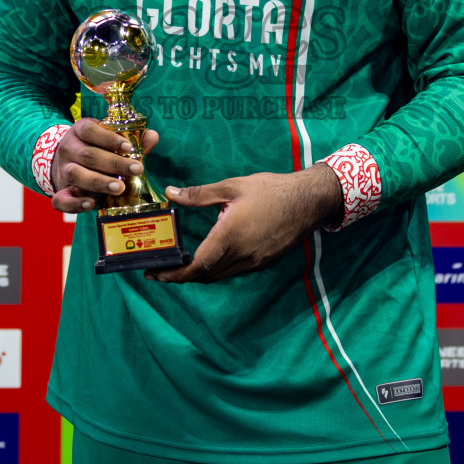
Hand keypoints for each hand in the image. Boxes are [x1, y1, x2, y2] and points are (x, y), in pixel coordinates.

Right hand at [49, 117, 158, 214]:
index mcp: (80, 130)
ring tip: (119, 187)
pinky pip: (61, 199)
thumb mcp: (107, 137)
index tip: (129, 147)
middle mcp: (69, 149)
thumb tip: (152, 136)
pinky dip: (75, 204)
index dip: (109, 138)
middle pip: (88, 155)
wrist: (63, 160)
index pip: (90, 130)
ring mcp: (63, 170)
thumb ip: (130, 138)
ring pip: (76, 174)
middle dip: (114, 163)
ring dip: (99, 182)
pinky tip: (91, 204)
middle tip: (136, 169)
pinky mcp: (61, 190)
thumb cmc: (94, 147)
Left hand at [150, 166, 342, 282]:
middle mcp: (241, 255)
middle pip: (204, 276)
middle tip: (159, 269)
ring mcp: (253, 262)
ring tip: (179, 265)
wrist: (308, 202)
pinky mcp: (262, 262)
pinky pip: (233, 271)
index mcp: (230, 237)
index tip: (154, 274)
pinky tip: (208, 258)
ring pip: (219, 276)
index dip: (173, 274)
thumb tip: (170, 194)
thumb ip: (199, 194)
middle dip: (179, 276)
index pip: (197, 266)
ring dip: (197, 275)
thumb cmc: (270, 190)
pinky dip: (215, 270)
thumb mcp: (232, 187)